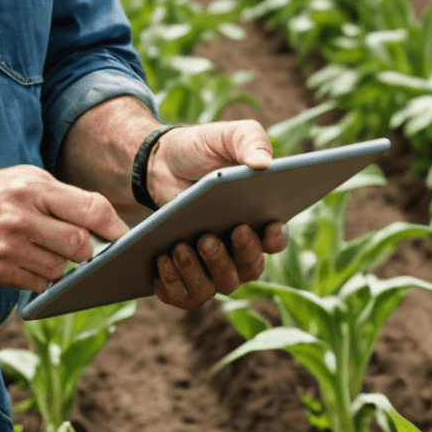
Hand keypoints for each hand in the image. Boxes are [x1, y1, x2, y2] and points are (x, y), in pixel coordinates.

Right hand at [0, 165, 125, 292]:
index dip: (114, 227)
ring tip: (42, 252)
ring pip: (60, 269)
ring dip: (60, 267)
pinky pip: (36, 284)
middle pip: (80, 244)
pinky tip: (24, 264)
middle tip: (82, 251)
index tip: (123, 238)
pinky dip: (39, 279)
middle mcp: (21, 215)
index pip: (91, 208)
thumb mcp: (20, 180)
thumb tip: (101, 222)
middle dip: (87, 252)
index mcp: (33, 187)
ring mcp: (7, 246)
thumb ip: (58, 197)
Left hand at [147, 120, 285, 310]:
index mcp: (258, 218)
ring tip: (180, 246)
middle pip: (249, 269)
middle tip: (211, 237)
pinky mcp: (184, 276)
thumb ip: (249, 140)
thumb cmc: (198, 151)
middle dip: (234, 256)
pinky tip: (162, 260)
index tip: (268, 226)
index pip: (275, 239)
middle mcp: (240, 249)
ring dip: (201, 271)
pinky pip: (184, 295)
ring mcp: (212, 266)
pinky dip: (174, 284)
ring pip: (218, 286)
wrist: (155, 162)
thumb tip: (264, 163)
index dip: (275, 238)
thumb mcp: (224, 135)